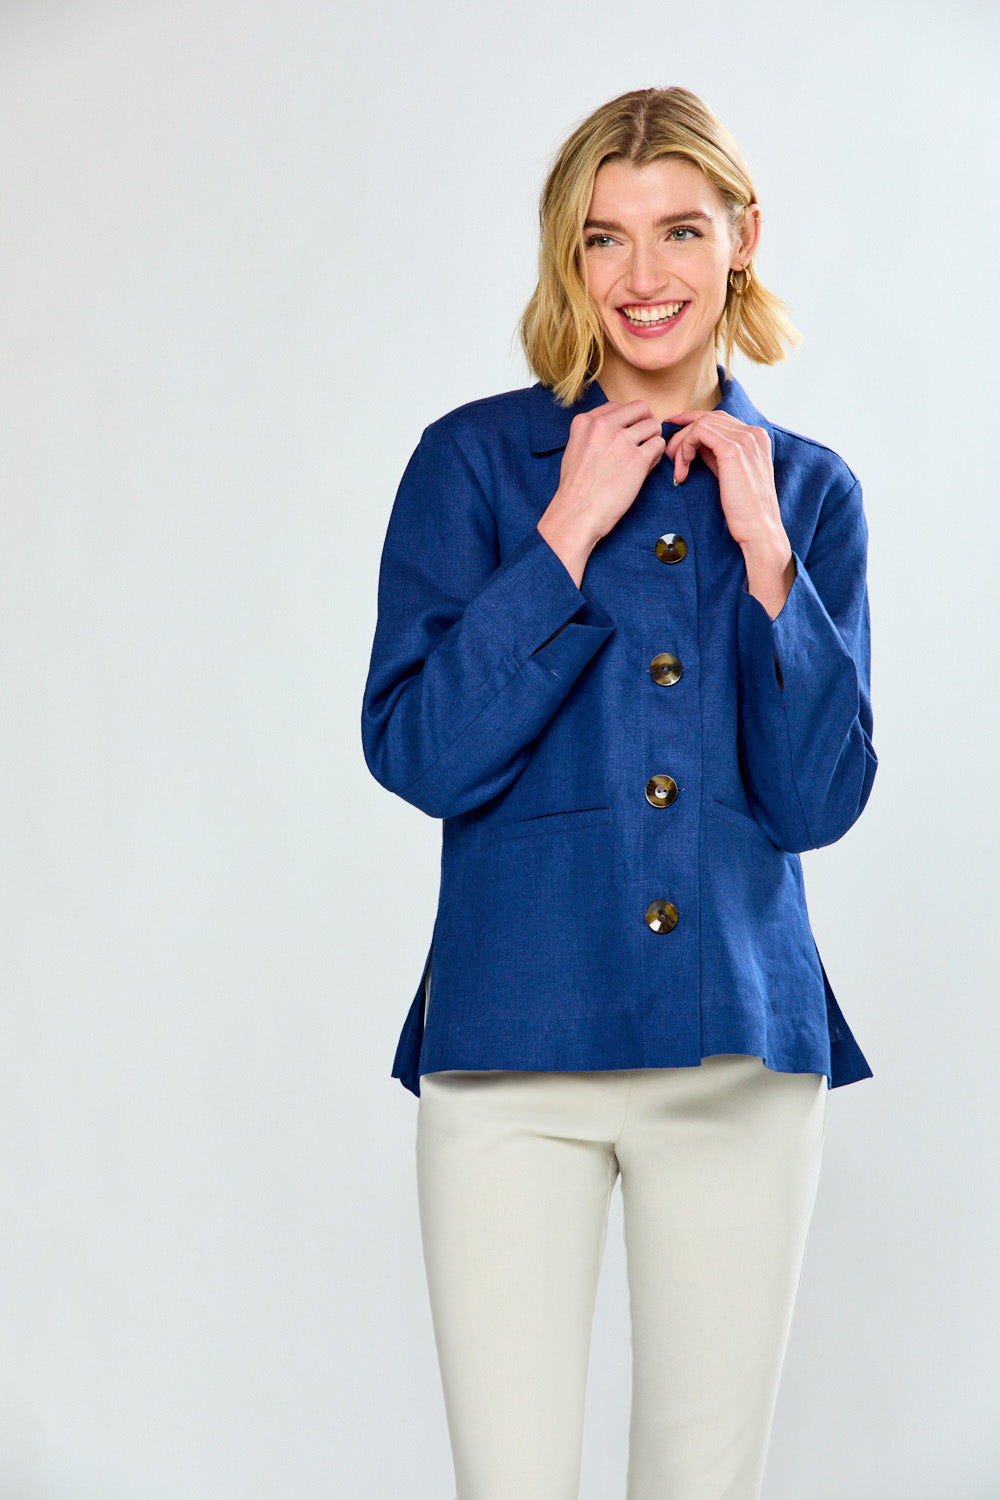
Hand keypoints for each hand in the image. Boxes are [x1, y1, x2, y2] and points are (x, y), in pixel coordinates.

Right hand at [538, 400, 664, 586]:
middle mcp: (603, 426)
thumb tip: (621, 428)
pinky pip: (659, 445)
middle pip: (640, 408)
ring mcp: (621, 441)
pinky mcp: (637, 459)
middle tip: (641, 442)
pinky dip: (656, 457)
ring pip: (653, 425)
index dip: (626, 421)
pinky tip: (644, 469)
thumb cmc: (576, 489)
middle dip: (644, 423)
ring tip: (642, 459)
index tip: (624, 437)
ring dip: (652, 441)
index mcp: (585, 421)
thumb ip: (594, 433)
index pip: (617, 406)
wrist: (577, 514)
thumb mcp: (575, 449)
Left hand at [666, 410, 794, 618]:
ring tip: (676, 467)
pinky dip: (685, 448)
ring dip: (682, 443)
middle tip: (668, 453)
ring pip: (701, 424)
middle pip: (709, 417)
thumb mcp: (730, 475)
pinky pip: (699, 434)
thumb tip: (695, 446)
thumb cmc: (744, 510)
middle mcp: (753, 433)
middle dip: (683, 431)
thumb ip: (717, 456)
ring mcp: (745, 439)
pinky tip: (682, 469)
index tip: (673, 427)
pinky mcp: (733, 450)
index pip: (719, 417)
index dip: (693, 420)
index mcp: (756, 437)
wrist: (758, 529)